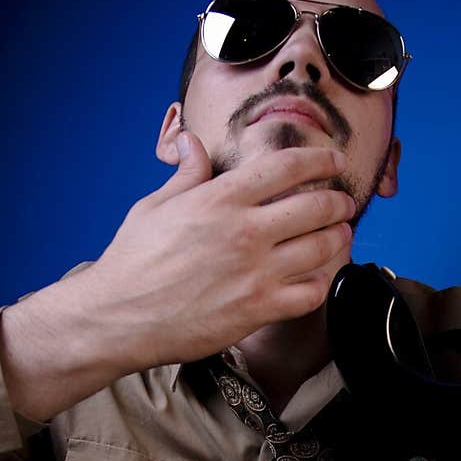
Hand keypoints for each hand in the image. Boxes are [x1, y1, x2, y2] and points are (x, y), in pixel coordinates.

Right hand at [0, 133, 353, 419]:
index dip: (320, 159)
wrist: (117, 318)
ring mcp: (255, 272)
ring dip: (338, 239)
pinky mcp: (258, 309)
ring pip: (322, 249)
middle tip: (343, 202)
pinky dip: (322, 283)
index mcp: (220, 199)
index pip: (287, 167)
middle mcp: (244, 232)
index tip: (334, 161)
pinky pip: (311, 294)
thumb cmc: (132, 264)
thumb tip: (192, 142)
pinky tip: (318, 278)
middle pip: (316, 206)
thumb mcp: (154, 207)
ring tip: (340, 235)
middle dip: (338, 201)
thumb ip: (185, 174)